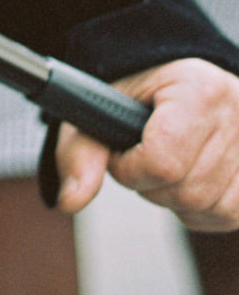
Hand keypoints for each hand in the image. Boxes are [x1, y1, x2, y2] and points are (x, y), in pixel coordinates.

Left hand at [55, 59, 238, 229]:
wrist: (178, 78)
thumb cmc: (139, 93)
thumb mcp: (100, 108)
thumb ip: (81, 152)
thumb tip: (71, 200)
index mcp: (198, 88)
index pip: (163, 160)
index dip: (131, 167)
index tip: (123, 149)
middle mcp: (236, 113)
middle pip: (185, 190)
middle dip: (150, 183)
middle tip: (143, 155)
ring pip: (207, 208)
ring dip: (174, 198)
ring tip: (167, 163)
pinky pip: (226, 216)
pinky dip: (199, 208)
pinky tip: (188, 178)